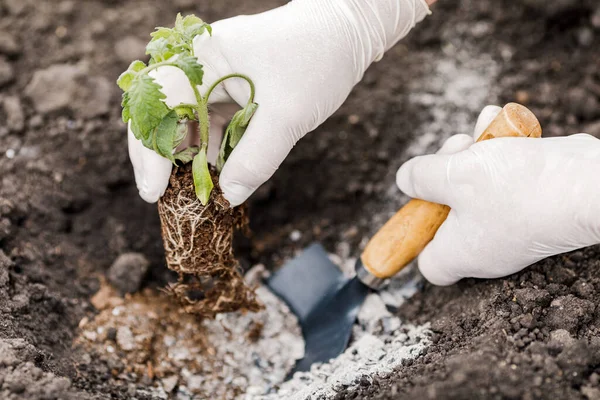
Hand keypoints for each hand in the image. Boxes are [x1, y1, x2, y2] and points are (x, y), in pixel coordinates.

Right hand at [128, 0, 430, 204]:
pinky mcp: (231, 91)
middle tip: (170, 199)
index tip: (153, 192)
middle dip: (166, 159)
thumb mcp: (287, 115)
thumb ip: (256, 158)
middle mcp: (200, 66)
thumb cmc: (316, 61)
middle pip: (165, 116)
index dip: (149, 152)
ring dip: (193, 159)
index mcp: (202, 58)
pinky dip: (215, 151)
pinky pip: (213, 125)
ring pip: (189, 124)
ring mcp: (215, 78)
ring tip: (199, 194)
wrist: (346, 33)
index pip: (157, 105)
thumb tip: (229, 196)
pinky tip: (221, 175)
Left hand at [396, 106, 599, 284]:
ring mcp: (510, 224)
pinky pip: (502, 178)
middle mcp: (485, 245)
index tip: (418, 204)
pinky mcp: (531, 203)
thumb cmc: (518, 188)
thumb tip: (405, 180)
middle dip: (444, 174)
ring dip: (471, 154)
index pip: (429, 264)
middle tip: (454, 150)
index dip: (416, 237)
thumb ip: (422, 178)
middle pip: (446, 214)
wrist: (591, 184)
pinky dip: (496, 151)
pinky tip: (495, 124)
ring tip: (478, 133)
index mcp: (461, 253)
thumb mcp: (453, 176)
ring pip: (475, 187)